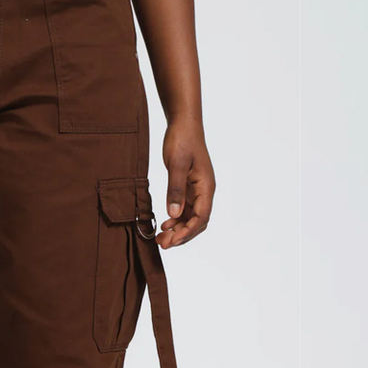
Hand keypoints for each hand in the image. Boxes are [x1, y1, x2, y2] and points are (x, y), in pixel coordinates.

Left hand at [158, 118, 215, 248]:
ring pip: (191, 218)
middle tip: (162, 243)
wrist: (183, 124)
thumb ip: (175, 189)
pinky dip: (176, 219)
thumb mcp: (176, 164)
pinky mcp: (188, 188)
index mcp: (206, 187)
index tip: (171, 240)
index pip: (201, 217)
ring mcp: (197, 190)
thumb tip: (174, 214)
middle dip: (181, 235)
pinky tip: (164, 223)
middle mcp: (204, 191)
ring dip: (177, 229)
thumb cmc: (182, 140)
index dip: (187, 232)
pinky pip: (185, 210)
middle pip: (197, 222)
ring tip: (161, 237)